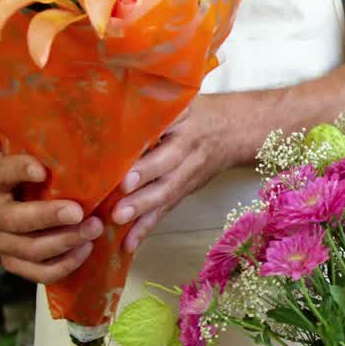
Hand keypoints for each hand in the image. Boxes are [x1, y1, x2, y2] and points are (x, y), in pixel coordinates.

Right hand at [0, 103, 101, 283]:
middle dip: (47, 216)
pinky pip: (37, 272)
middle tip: (79, 210)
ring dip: (62, 242)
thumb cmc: (22, 164)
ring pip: (27, 249)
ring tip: (94, 229)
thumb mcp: (13, 139)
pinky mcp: (17, 261)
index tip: (41, 167)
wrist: (8, 198)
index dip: (16, 170)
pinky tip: (86, 251)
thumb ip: (4, 120)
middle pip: (13, 220)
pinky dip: (62, 266)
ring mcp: (2, 241)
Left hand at [112, 98, 231, 251]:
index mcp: (187, 129)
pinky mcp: (184, 191)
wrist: (236, 130)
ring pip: (167, 197)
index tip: (126, 178)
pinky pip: (167, 210)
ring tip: (120, 225)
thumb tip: (108, 106)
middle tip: (118, 210)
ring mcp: (188, 176)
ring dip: (143, 214)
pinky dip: (148, 227)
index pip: (167, 146)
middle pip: (167, 178)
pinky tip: (131, 243)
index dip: (148, 164)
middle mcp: (189, 155)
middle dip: (143, 196)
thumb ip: (154, 106)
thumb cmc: (199, 112)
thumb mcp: (183, 102)